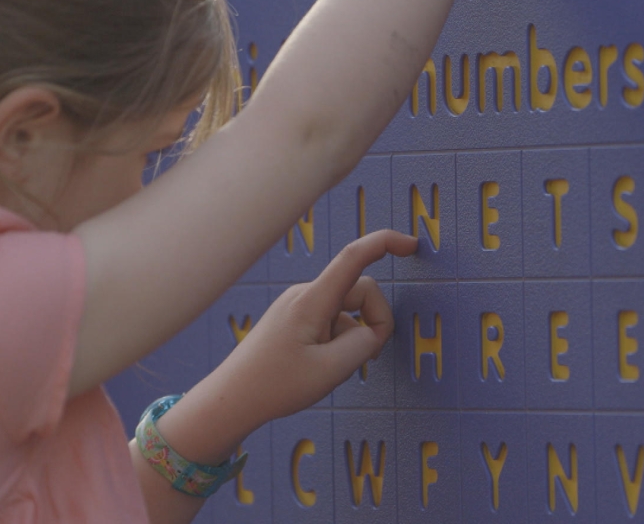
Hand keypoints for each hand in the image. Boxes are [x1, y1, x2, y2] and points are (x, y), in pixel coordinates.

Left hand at [222, 229, 417, 422]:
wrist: (231, 400)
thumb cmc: (274, 386)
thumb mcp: (331, 371)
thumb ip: (364, 345)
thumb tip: (373, 332)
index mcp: (312, 300)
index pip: (355, 258)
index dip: (386, 244)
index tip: (412, 245)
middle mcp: (304, 295)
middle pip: (359, 292)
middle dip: (373, 322)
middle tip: (366, 359)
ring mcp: (298, 306)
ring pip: (347, 312)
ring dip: (353, 338)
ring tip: (328, 371)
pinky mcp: (294, 319)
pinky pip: (331, 322)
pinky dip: (339, 342)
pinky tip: (318, 368)